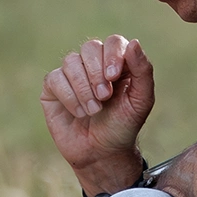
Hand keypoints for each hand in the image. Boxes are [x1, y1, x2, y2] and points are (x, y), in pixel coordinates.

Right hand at [40, 34, 154, 192]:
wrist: (101, 153)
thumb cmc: (122, 127)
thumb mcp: (140, 101)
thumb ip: (143, 71)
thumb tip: (134, 42)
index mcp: (117, 63)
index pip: (113, 42)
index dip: (112, 56)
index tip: (113, 77)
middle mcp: (92, 64)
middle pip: (90, 47)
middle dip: (96, 73)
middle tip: (105, 97)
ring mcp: (71, 75)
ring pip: (71, 62)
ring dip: (83, 88)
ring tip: (93, 110)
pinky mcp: (53, 88)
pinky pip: (55, 78)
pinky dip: (69, 96)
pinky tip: (79, 113)